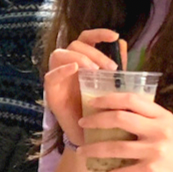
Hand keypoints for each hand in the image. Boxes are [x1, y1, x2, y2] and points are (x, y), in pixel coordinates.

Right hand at [43, 29, 121, 147]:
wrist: (92, 138)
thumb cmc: (101, 111)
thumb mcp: (112, 87)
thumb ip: (116, 67)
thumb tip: (122, 44)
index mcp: (83, 61)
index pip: (86, 39)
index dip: (99, 34)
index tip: (115, 36)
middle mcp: (68, 66)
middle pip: (75, 45)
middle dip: (94, 52)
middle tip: (110, 68)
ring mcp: (58, 78)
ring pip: (60, 54)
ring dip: (79, 58)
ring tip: (95, 71)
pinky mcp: (51, 92)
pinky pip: (50, 76)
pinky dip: (61, 70)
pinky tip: (74, 69)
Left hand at [83, 96, 172, 171]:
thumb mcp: (169, 130)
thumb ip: (148, 120)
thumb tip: (117, 112)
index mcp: (162, 116)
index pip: (131, 100)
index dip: (108, 99)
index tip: (92, 102)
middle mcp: (159, 130)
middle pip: (119, 118)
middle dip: (95, 120)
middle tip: (81, 124)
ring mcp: (155, 150)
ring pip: (115, 147)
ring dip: (93, 150)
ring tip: (81, 152)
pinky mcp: (151, 171)